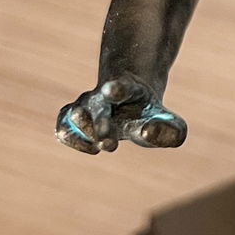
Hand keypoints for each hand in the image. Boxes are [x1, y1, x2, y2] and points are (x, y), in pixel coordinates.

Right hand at [55, 75, 186, 154]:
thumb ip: (171, 132)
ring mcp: (85, 105)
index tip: (111, 90)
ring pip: (72, 115)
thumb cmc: (148, 116)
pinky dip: (72, 140)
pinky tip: (93, 148)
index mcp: (128, 89)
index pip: (120, 86)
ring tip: (99, 146)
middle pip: (96, 108)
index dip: (116, 88)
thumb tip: (148, 132)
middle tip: (109, 144)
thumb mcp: (168, 122)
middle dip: (100, 126)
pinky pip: (63, 128)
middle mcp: (102, 96)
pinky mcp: (71, 119)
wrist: (129, 99)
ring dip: (84, 133)